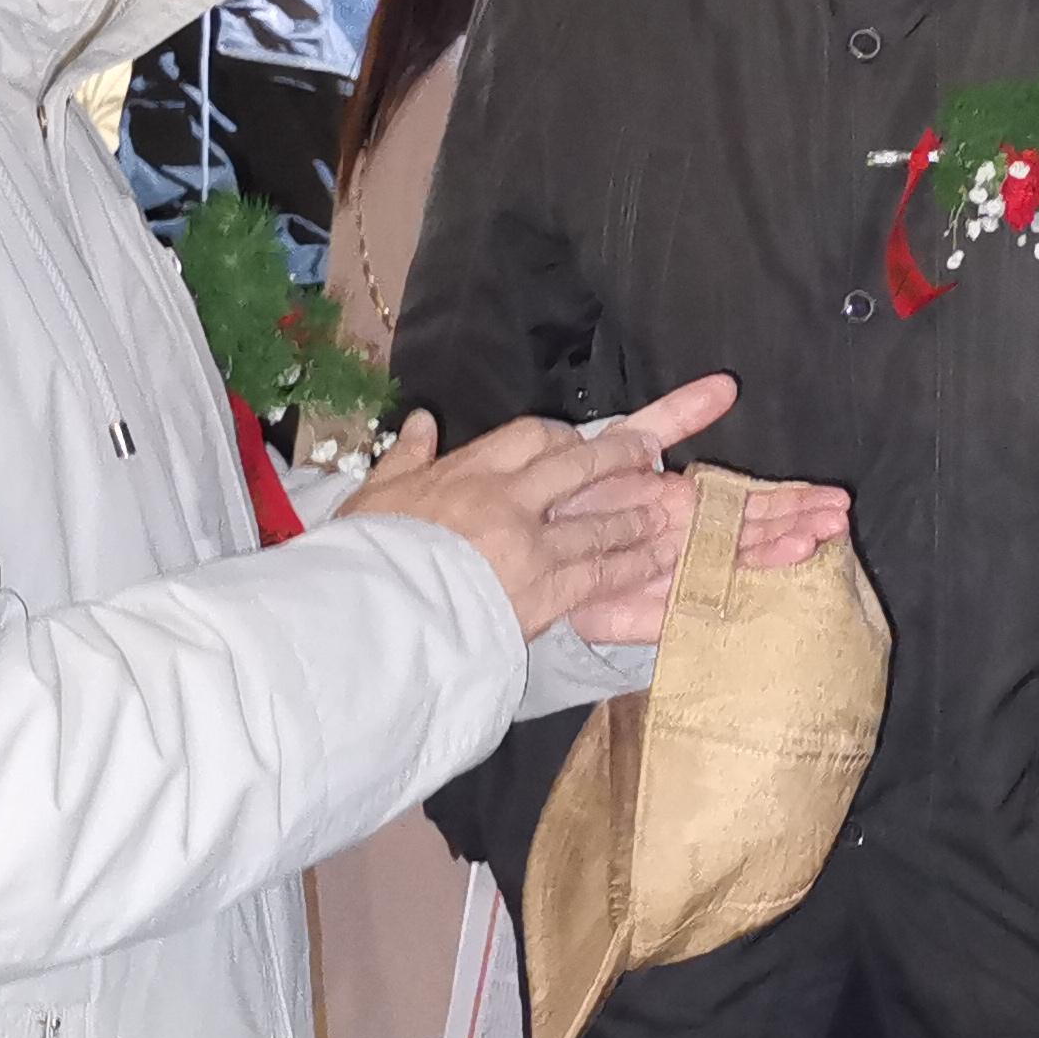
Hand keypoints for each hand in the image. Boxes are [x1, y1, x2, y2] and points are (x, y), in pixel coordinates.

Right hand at [347, 377, 794, 643]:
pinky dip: (636, 564)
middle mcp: (507, 500)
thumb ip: (406, 457)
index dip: (559, 437)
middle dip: (623, 454)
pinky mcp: (545, 591)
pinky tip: (663, 560)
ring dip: (641, 515)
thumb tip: (422, 422)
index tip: (573, 441)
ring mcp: (531, 545)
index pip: (528, 437)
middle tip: (653, 449)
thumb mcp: (375, 497)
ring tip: (675, 511)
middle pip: (580, 464)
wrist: (371, 616)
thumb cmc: (363, 559)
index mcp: (466, 474)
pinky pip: (602, 572)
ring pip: (602, 519)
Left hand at [542, 380, 851, 655]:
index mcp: (690, 505)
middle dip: (794, 522)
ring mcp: (675, 574)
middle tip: (838, 515)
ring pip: (733, 563)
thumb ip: (674, 415)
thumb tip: (726, 384)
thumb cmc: (582, 496)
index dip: (790, 500)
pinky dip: (725, 590)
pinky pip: (692, 603)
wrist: (531, 551)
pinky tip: (768, 577)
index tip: (832, 498)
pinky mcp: (652, 608)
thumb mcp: (627, 443)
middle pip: (752, 532)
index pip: (751, 502)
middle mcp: (690, 541)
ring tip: (818, 537)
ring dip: (775, 550)